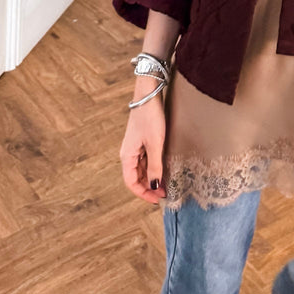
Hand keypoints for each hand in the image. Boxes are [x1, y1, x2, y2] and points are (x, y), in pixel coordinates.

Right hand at [119, 89, 166, 204]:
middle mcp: (128, 153)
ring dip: (151, 178)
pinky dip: (153, 167)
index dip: (143, 193)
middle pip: (136, 177)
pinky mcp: (142, 140)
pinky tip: (163, 169)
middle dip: (149, 187)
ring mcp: (135, 147)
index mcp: (127, 156)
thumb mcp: (155, 144)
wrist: (149, 94)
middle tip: (164, 194)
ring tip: (166, 184)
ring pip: (141, 169)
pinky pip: (145, 159)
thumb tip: (153, 186)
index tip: (157, 199)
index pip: (131, 183)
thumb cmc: (150, 117)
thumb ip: (154, 166)